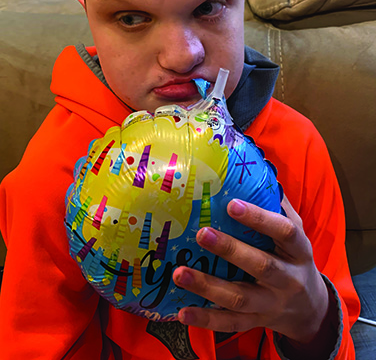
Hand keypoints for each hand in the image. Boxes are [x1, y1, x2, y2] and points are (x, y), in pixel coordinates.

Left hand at [172, 196, 328, 344]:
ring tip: (180, 273)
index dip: (259, 218)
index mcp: (298, 251)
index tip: (232, 204)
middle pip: (260, 266)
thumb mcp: (295, 231)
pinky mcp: (256, 322)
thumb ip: (277, 205)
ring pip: (239, 298)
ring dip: (207, 287)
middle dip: (230, 250)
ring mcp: (271, 303)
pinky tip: (182, 313)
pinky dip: (206, 319)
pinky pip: (230, 323)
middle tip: (201, 233)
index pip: (283, 232)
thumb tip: (255, 167)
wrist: (311, 309)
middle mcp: (287, 279)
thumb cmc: (294, 258)